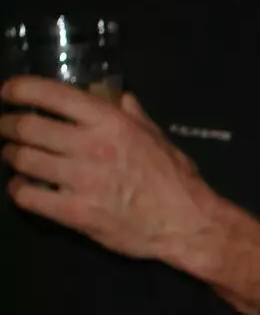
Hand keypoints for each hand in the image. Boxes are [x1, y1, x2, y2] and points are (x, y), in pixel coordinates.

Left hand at [0, 76, 220, 262]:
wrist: (187, 224)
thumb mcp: (159, 138)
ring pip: (22, 159)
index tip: (8, 93)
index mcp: (111, 122)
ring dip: (11, 156)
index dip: (20, 90)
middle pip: (28, 127)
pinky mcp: (76, 212)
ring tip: (12, 157)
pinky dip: (18, 190)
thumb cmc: (176, 180)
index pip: (52, 94)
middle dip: (7, 125)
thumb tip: (119, 96)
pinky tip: (23, 188)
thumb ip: (134, 116)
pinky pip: (29, 196)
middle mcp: (92, 146)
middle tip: (4, 128)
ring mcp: (82, 180)